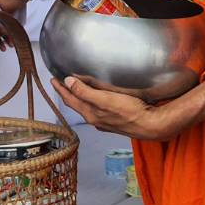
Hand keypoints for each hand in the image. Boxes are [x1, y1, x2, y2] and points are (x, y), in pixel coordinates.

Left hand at [50, 75, 204, 140]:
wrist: (151, 126)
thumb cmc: (129, 111)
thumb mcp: (105, 99)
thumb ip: (85, 91)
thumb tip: (67, 82)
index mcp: (90, 113)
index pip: (70, 99)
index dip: (60, 88)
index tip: (53, 79)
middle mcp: (95, 119)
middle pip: (76, 104)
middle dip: (67, 93)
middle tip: (59, 83)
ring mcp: (105, 122)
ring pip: (86, 107)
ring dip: (79, 98)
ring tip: (74, 89)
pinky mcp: (115, 121)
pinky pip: (97, 109)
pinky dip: (91, 101)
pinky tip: (95, 101)